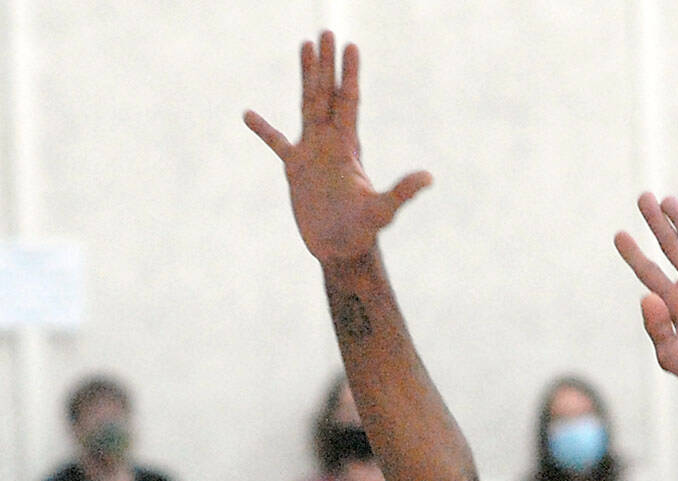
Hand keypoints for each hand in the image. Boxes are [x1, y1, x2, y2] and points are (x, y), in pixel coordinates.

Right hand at [245, 34, 431, 267]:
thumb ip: (402, 192)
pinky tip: (248, 114)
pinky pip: (276, 143)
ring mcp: (311, 153)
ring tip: (304, 47)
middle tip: (325, 32)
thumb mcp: (382, 211)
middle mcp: (330, 143)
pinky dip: (264, 129)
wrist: (340, 251)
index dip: (349, 75)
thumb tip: (428, 178)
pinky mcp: (294, 170)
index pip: (348, 102)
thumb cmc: (362, 232)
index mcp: (348, 147)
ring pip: (307, 106)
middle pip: (327, 95)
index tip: (350, 46)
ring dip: (306, 77)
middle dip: (327, 65)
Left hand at [614, 196, 677, 407]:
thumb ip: (655, 327)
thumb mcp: (670, 354)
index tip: (619, 234)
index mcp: (673, 304)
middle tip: (642, 197)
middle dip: (655, 223)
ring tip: (666, 199)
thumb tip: (645, 296)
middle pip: (669, 246)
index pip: (648, 272)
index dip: (633, 253)